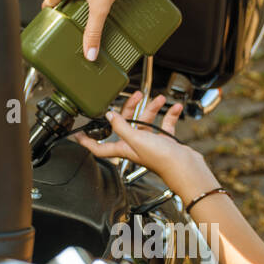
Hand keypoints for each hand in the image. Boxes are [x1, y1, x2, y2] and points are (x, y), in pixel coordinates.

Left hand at [71, 91, 211, 195]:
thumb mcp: (136, 139)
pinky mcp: (165, 141)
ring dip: (152, 109)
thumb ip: (121, 126)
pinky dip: (169, 115)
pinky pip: (165, 124)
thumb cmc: (162, 159)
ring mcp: (151, 143)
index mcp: (124, 148)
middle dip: (129, 109)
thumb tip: (109, 116)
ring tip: (158, 99)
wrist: (185, 168)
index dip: (88, 141)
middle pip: (126, 125)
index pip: (100, 147)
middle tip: (134, 96)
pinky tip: (174, 108)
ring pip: (146, 121)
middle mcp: (136, 146)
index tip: (78, 135)